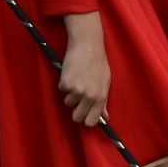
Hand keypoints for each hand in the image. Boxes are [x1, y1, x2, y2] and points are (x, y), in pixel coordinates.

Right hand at [59, 11, 109, 125]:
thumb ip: (104, 101)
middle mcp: (89, 96)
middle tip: (78, 99)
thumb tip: (105, 117)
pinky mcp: (65, 84)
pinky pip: (62, 90)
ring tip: (77, 79)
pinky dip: (64, 83)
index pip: (91, 121)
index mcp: (101, 97)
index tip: (85, 115)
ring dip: (70, 94)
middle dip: (76, 110)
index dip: (86, 119)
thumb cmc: (98, 63)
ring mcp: (77, 91)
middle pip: (76, 118)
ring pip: (68, 103)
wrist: (87, 45)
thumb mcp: (105, 82)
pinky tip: (72, 73)